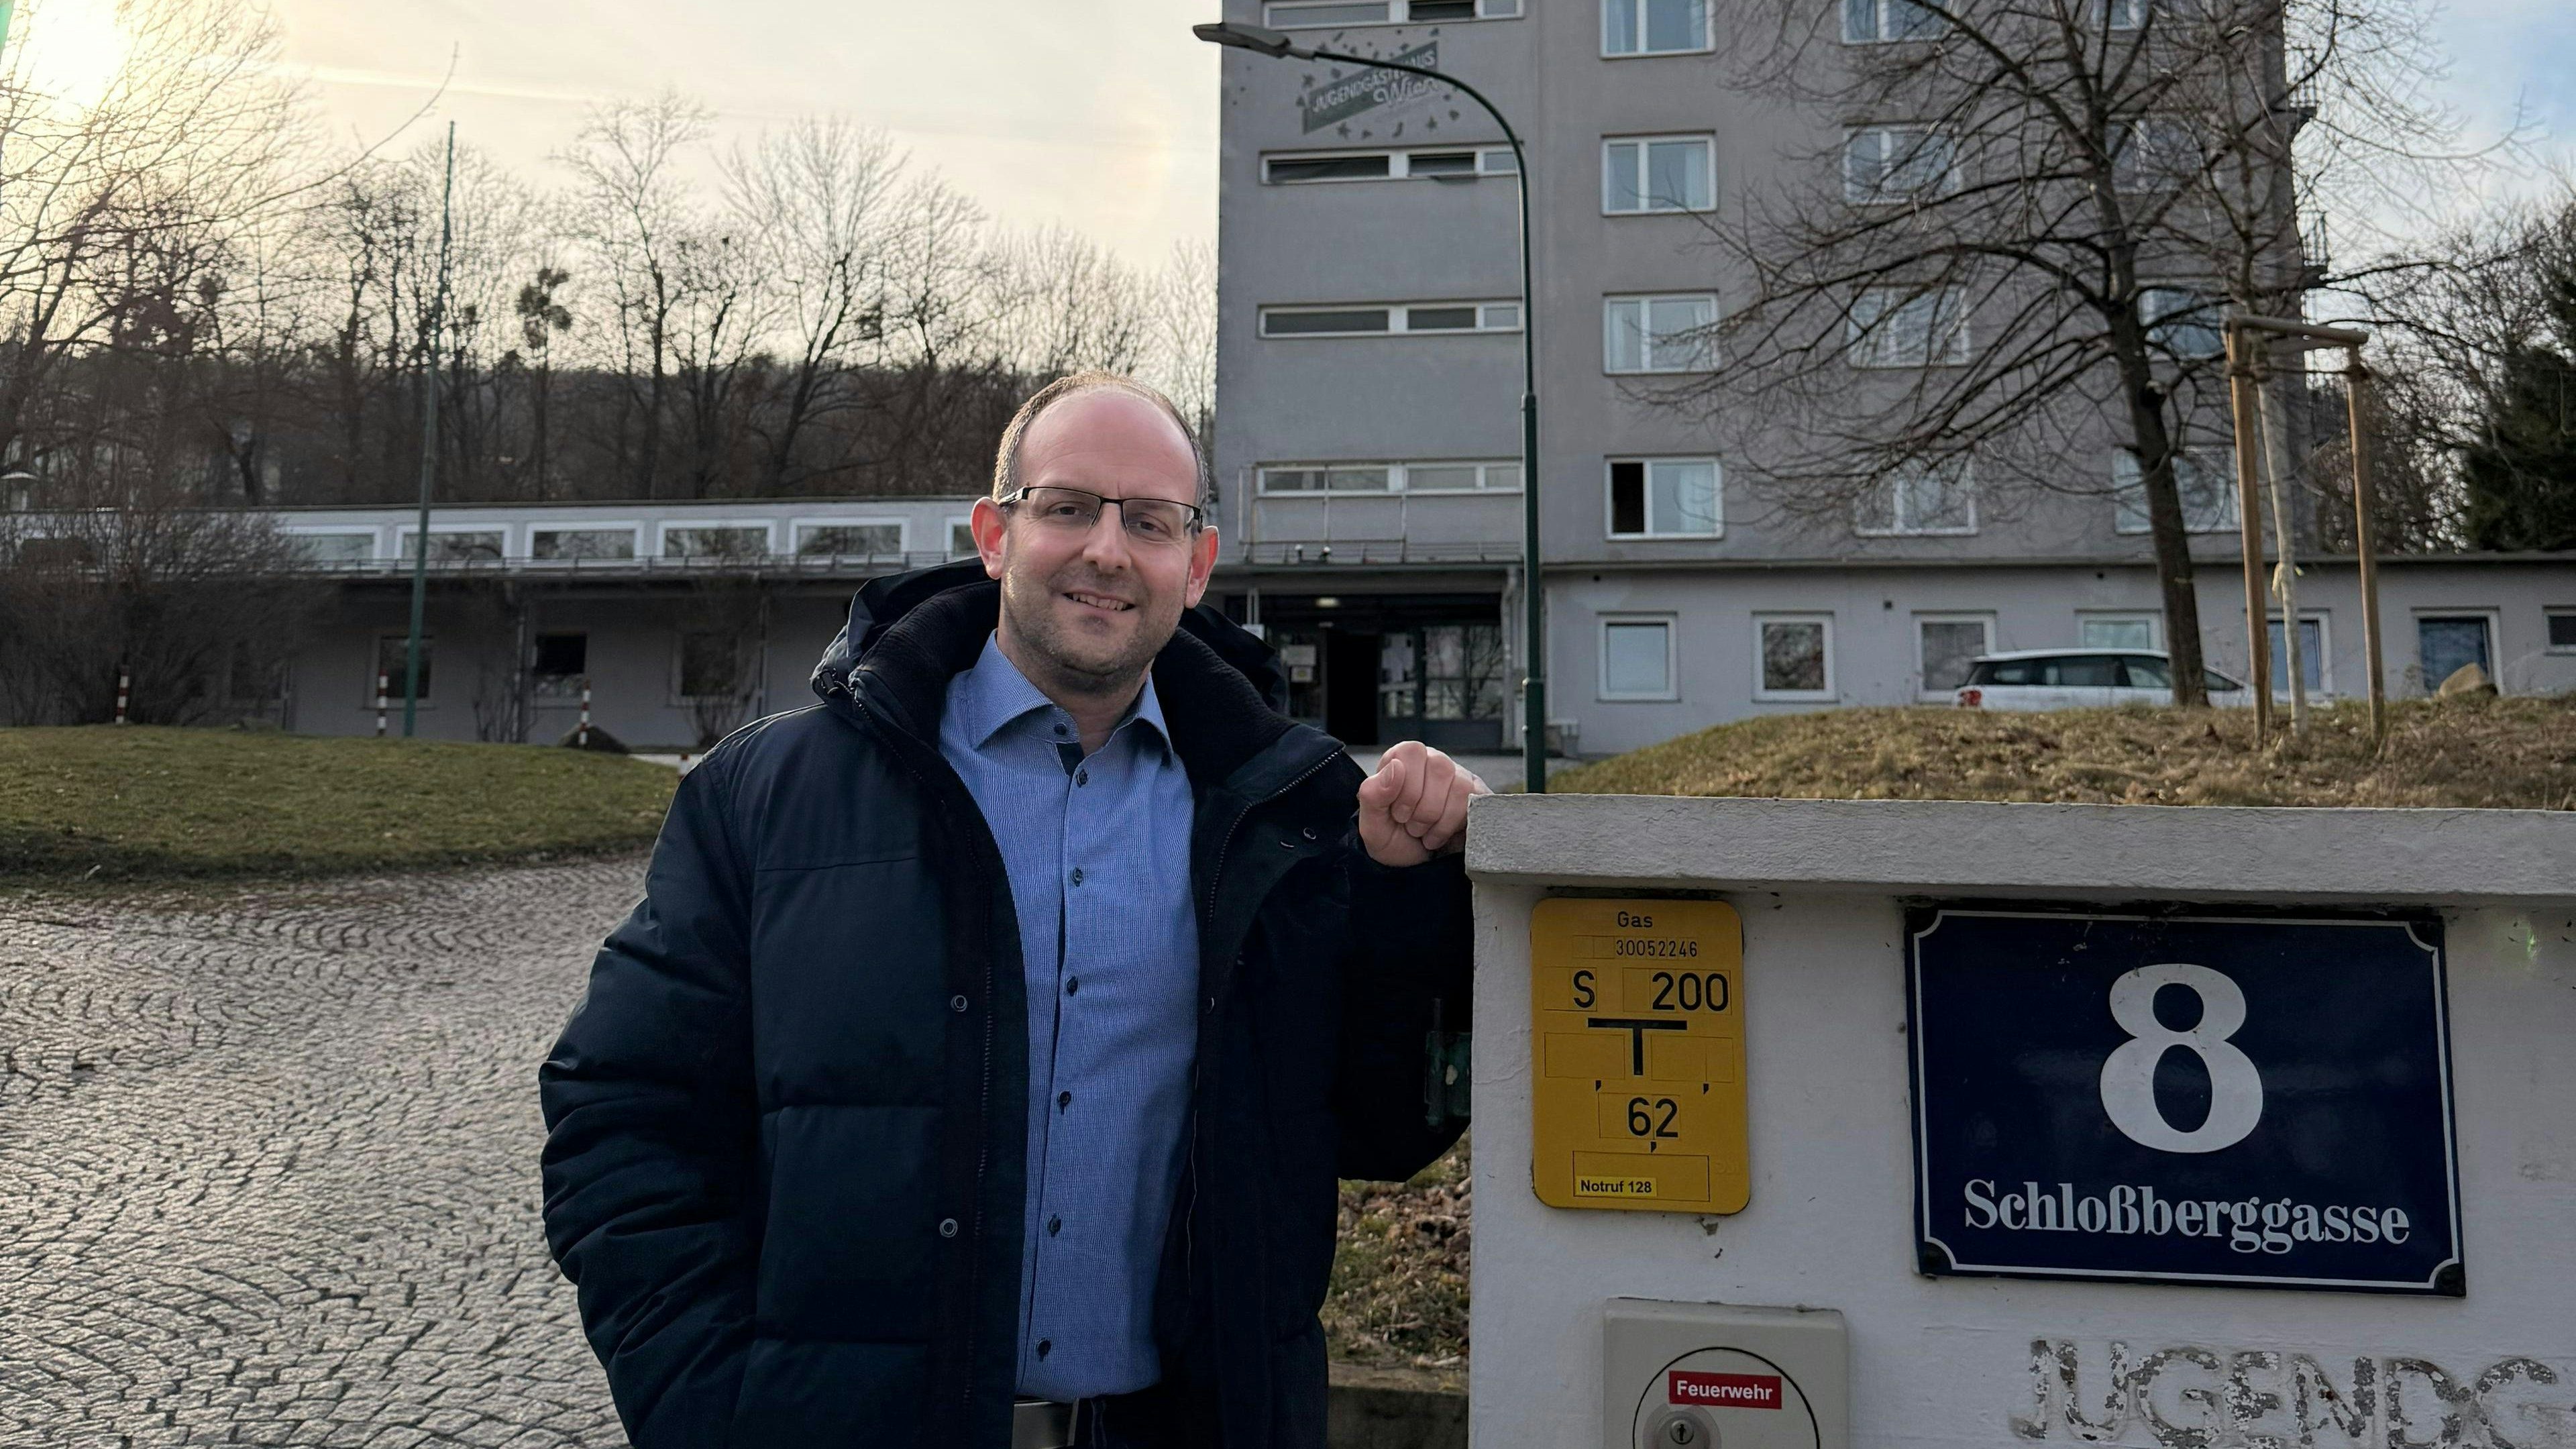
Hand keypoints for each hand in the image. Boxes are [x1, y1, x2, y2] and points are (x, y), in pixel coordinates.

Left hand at [1357, 741, 1490, 867]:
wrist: (1413, 866)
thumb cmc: (1391, 839)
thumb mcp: (1371, 824)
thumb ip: (1373, 793)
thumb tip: (1396, 766)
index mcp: (1402, 759)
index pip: (1411, 752)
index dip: (1406, 787)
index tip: (1398, 813)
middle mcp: (1432, 760)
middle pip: (1439, 768)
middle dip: (1423, 809)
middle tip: (1411, 827)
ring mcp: (1457, 775)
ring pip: (1460, 786)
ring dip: (1439, 820)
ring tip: (1424, 832)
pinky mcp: (1476, 793)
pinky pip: (1475, 802)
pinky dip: (1453, 826)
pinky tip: (1441, 835)